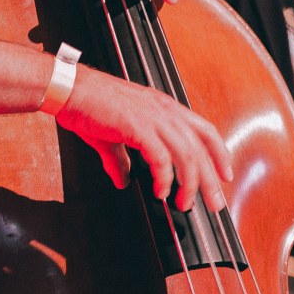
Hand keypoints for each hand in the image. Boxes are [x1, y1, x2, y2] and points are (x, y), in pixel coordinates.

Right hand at [58, 63, 232, 212]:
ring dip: (190, 183)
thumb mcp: (110, 136)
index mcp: (164, 107)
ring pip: (186, 154)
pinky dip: (165, 178)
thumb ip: (121, 160)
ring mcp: (153, 117)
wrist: (69, 90)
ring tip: (185, 203)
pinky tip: (161, 191)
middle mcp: (164, 110)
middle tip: (215, 203)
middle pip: (201, 147)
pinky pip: (161, 157)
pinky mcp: (138, 126)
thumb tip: (123, 179)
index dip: (219, 153)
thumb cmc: (88, 105)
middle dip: (211, 179)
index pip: (204, 130)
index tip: (224, 174)